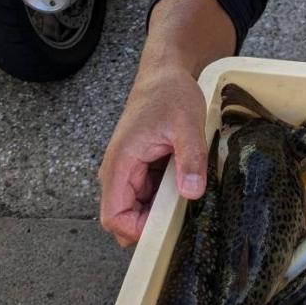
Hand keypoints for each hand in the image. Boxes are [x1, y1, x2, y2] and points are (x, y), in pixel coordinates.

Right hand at [99, 67, 207, 246]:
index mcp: (121, 163)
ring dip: (161, 209)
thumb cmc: (170, 93)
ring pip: (138, 208)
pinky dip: (166, 196)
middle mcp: (118, 171)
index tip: (167, 227)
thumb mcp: (187, 123)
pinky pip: (148, 194)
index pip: (114, 216)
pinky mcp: (140, 169)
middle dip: (152, 224)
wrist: (164, 74)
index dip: (137, 230)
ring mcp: (128, 171)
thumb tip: (192, 193)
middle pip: (125, 218)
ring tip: (187, 193)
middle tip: (184, 214)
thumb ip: (190, 158)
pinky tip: (185, 182)